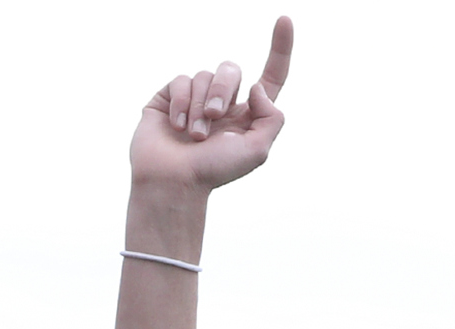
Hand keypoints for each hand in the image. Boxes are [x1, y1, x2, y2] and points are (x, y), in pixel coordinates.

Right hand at [129, 17, 292, 191]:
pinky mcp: (169, 97)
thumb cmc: (213, 172)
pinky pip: (181, 80)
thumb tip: (256, 87)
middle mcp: (223, 103)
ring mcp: (195, 99)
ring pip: (204, 74)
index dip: (280, 48)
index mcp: (248, 115)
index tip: (284, 19)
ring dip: (200, 105)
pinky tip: (176, 127)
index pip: (270, 76)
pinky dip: (181, 103)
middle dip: (222, 90)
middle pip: (231, 70)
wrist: (172, 183)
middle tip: (214, 117)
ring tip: (194, 135)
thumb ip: (272, 117)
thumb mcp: (258, 150)